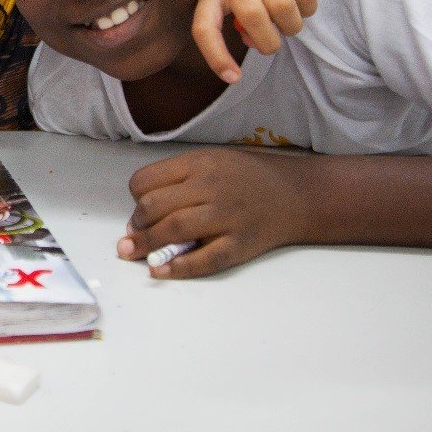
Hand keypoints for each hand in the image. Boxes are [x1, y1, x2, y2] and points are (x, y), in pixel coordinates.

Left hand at [116, 148, 315, 277]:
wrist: (297, 194)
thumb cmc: (247, 177)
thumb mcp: (211, 161)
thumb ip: (177, 180)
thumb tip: (139, 214)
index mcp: (199, 164)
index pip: (145, 181)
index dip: (135, 199)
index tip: (138, 210)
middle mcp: (211, 187)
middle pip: (154, 207)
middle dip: (137, 225)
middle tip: (134, 235)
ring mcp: (227, 217)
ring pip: (173, 230)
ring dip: (146, 245)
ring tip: (134, 252)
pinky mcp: (241, 244)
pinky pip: (204, 259)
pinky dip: (178, 268)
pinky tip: (160, 271)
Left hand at [193, 0, 316, 83]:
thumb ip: (232, 12)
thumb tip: (252, 40)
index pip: (203, 27)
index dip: (216, 56)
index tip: (233, 78)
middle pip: (252, 16)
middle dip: (268, 41)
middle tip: (273, 40)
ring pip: (282, 7)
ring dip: (291, 25)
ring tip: (289, 20)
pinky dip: (308, 7)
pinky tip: (302, 1)